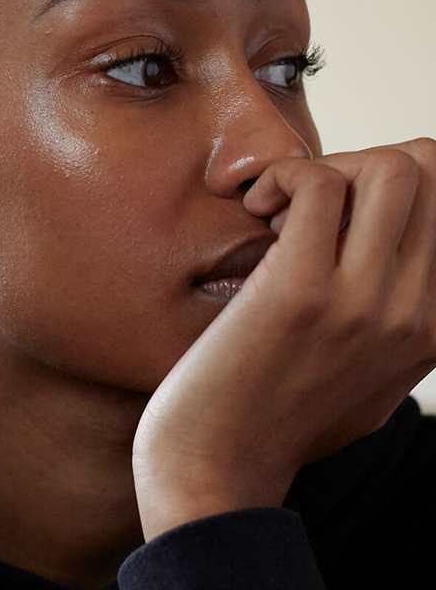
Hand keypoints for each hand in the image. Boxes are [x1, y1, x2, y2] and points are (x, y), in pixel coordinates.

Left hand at [132, 137, 435, 540]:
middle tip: (305, 203)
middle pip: (431, 170)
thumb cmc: (278, 417)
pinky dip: (282, 177)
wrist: (217, 469)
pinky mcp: (300, 293)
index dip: (397, 182)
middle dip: (360, 162)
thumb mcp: (371, 380)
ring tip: (280, 210)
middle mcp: (418, 314)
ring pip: (388, 168)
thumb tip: (400, 259)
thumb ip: (403, 326)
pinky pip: (318, 184)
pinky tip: (254, 211)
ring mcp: (365, 303)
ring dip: (324, 168)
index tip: (340, 212)